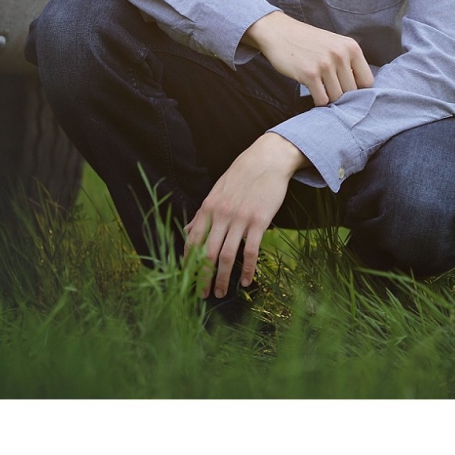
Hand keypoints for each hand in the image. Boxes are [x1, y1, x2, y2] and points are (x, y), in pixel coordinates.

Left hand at [184, 133, 305, 297]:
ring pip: (227, 256)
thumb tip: (187, 231)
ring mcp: (241, 219)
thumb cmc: (241, 175)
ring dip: (222, 278)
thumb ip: (202, 214)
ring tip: (221, 293)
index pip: (193, 241)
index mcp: (208, 207)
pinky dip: (247, 269)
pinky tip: (246, 281)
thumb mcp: (217, 191)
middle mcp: (221, 215)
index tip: (187, 279)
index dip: (188, 263)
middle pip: (207, 253)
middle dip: (203, 277)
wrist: (267, 159)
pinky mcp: (260, 221)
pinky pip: (251, 251)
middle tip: (202, 295)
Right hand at [244, 12, 373, 106]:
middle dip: (342, 96)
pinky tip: (313, 92)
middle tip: (330, 91)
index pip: (367, 81)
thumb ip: (348, 62)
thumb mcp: (334, 44)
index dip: (359, 90)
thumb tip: (360, 89)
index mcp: (351, 47)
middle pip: (351, 92)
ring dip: (329, 98)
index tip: (348, 90)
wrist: (279, 32)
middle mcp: (340, 55)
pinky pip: (322, 99)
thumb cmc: (307, 41)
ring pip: (337, 97)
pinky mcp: (309, 74)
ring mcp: (325, 65)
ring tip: (321, 90)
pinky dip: (318, 101)